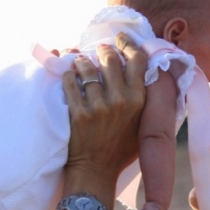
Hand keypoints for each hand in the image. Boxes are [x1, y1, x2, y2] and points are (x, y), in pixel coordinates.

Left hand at [62, 34, 146, 185]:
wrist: (96, 171)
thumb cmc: (120, 149)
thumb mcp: (142, 124)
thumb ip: (142, 99)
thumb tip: (141, 71)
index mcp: (139, 101)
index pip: (137, 60)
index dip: (127, 44)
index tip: (120, 38)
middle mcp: (121, 101)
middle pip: (110, 59)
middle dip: (102, 50)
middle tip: (98, 51)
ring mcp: (98, 107)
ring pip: (87, 68)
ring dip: (82, 62)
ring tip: (80, 62)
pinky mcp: (78, 113)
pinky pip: (70, 82)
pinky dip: (68, 75)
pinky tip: (69, 75)